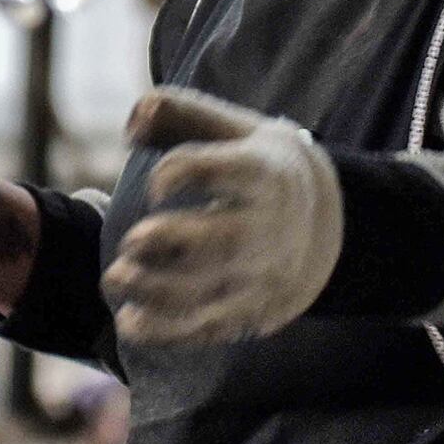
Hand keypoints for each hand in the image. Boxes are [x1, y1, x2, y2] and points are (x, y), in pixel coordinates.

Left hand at [102, 88, 340, 344]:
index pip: (218, 169)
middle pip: (220, 238)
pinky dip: (167, 331)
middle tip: (129, 243)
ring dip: (155, 290)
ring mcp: (263, 274)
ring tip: (115, 279)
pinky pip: (210, 328)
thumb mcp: (234, 129)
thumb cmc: (261, 168)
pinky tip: (130, 323)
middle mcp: (268, 226)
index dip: (178, 173)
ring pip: (211, 290)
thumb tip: (131, 128)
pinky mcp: (254, 310)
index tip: (156, 186)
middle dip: (167, 242)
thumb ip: (179, 112)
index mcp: (263, 172)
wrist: (329, 225)